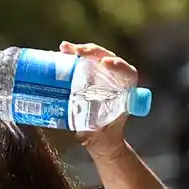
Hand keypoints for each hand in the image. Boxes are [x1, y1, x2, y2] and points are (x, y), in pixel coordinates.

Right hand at [59, 41, 137, 160]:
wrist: (101, 139)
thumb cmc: (104, 139)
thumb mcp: (98, 138)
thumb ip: (91, 135)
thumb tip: (81, 134)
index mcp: (125, 92)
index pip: (127, 74)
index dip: (119, 66)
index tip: (106, 63)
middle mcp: (116, 80)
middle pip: (108, 59)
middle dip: (94, 53)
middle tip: (78, 52)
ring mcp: (103, 77)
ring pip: (95, 57)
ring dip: (81, 50)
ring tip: (65, 48)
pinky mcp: (90, 77)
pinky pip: (84, 62)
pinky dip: (73, 56)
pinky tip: (61, 51)